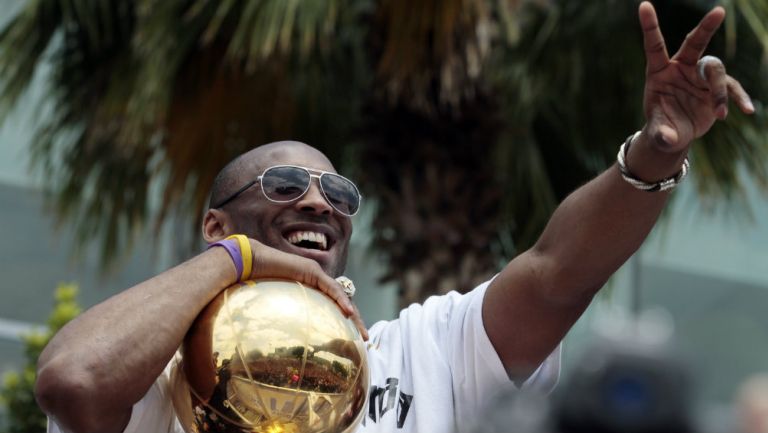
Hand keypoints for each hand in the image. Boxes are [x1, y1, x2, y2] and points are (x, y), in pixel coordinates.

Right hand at [248, 238, 368, 339]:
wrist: (249, 263)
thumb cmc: (255, 285)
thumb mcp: (275, 306)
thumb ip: (284, 319)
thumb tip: (281, 343)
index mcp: (310, 289)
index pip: (333, 305)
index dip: (344, 321)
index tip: (352, 339)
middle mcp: (316, 280)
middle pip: (342, 301)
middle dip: (355, 320)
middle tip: (364, 338)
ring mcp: (316, 274)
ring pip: (341, 295)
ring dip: (354, 314)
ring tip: (362, 331)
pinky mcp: (312, 270)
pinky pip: (330, 287)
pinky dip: (341, 300)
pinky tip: (348, 313)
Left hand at [639, 1, 754, 151]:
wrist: (675, 136)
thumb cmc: (661, 128)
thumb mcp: (658, 132)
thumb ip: (660, 132)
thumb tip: (666, 138)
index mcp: (659, 72)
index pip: (654, 46)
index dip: (650, 26)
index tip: (644, 5)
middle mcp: (681, 68)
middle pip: (695, 44)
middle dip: (706, 27)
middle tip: (719, 11)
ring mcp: (700, 77)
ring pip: (716, 71)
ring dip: (719, 92)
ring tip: (719, 116)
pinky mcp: (716, 89)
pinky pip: (732, 89)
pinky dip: (739, 98)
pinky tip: (747, 111)